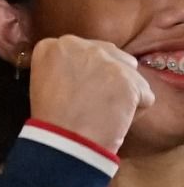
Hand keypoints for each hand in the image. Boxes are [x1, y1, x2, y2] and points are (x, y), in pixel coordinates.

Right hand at [28, 36, 156, 155]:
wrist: (63, 141)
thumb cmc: (50, 120)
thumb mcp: (43, 82)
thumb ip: (64, 66)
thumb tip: (88, 69)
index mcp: (52, 46)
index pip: (82, 51)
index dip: (85, 72)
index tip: (78, 90)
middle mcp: (79, 45)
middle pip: (109, 55)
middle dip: (107, 77)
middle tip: (94, 101)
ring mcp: (106, 61)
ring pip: (129, 72)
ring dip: (123, 89)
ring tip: (105, 111)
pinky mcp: (129, 80)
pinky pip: (144, 94)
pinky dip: (135, 110)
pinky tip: (115, 121)